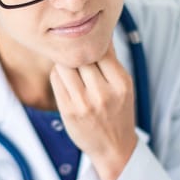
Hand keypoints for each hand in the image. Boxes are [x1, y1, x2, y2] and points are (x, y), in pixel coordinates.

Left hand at [50, 40, 137, 179]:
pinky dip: (59, 74)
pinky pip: (56, 80)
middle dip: (76, 53)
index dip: (90, 44)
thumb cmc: (118, 113)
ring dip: (65, 62)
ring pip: (65, 65)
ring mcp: (84, 103)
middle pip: (80, 56)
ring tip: (71, 67)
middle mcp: (103, 93)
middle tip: (74, 53)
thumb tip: (99, 32)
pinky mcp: (69, 110)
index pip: (100, 49)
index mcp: (121, 83)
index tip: (87, 42)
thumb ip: (111, 61)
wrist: (114, 147)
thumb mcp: (123, 86)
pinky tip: (65, 79)